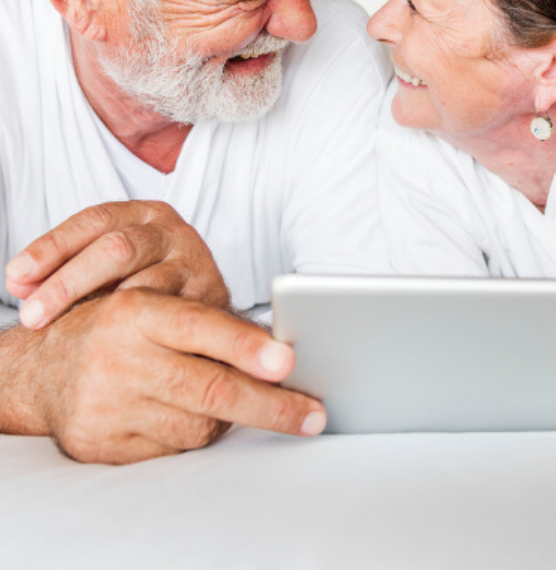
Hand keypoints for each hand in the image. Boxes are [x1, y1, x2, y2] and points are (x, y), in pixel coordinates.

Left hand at [6, 201, 228, 327]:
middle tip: (31, 317)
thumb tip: (18, 282)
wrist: (202, 316)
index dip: (52, 246)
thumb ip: (66, 271)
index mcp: (142, 213)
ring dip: (99, 313)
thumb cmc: (145, 286)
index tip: (16, 276)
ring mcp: (196, 261)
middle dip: (67, 283)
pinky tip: (108, 348)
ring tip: (62, 337)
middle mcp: (172, 230)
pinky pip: (169, 315)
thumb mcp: (108, 269)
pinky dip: (137, 331)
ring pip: (143, 283)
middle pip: (116, 248)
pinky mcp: (212, 296)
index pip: (93, 221)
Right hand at [31, 288, 325, 463]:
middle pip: (210, 388)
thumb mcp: (150, 307)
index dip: (247, 346)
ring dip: (226, 419)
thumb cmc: (115, 330)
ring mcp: (108, 404)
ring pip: (197, 426)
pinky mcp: (101, 445)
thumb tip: (281, 349)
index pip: (201, 327)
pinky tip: (186, 417)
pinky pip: (170, 450)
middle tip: (311, 416)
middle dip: (270, 406)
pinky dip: (190, 436)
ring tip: (232, 402)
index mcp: (136, 311)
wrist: (42, 369)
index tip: (286, 362)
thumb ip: (206, 322)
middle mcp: (120, 356)